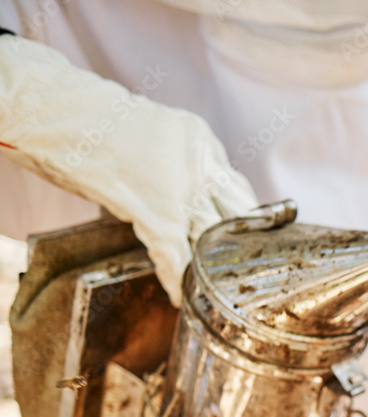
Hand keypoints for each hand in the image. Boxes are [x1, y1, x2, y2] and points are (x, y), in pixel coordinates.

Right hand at [0, 36, 257, 305]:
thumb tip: (177, 194)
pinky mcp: (156, 212)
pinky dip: (177, 278)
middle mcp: (200, 165)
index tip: (248, 234)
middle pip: (236, 213)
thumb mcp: (156, 133)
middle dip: (239, 244)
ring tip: (216, 287)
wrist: (60, 111)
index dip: (243, 216)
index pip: (236, 186)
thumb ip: (176, 163)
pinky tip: (180, 296)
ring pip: (211, 236)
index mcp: (201, 142)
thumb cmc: (94, 120)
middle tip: (242, 267)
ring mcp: (182, 190)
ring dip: (212, 264)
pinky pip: (174, 254)